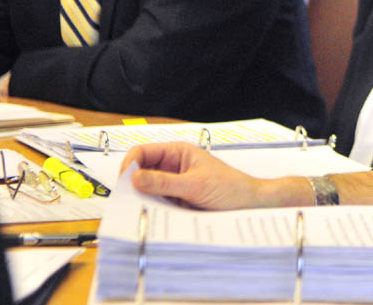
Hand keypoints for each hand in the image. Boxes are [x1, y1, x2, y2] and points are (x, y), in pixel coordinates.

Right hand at [121, 142, 263, 209]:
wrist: (248, 205)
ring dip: (143, 201)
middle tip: (128, 202)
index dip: (130, 164)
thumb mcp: (195, 184)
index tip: (124, 182)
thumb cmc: (230, 187)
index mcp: (177, 153)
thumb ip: (165, 182)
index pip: (143, 152)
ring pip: (147, 191)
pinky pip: (156, 206)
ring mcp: (173, 185)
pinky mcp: (175, 202)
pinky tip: (153, 219)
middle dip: (133, 186)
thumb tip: (135, 178)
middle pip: (141, 173)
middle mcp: (172, 167)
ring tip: (141, 213)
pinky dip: (152, 212)